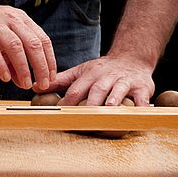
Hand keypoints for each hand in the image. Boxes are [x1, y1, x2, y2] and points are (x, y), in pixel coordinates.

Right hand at [0, 0, 56, 89]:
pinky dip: (1, 66)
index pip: (43, 39)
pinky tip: (5, 78)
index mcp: (20, 19)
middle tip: (43, 84)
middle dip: (41, 66)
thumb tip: (24, 83)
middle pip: (33, 43)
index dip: (50, 60)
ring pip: (15, 46)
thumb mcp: (1, 41)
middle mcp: (10, 18)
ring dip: (23, 68)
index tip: (51, 78)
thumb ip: (13, 61)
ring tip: (26, 84)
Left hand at [34, 53, 154, 105]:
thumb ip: (60, 80)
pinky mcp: (141, 87)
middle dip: (90, 103)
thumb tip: (35, 87)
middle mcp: (106, 78)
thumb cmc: (103, 70)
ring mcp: (124, 82)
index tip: (60, 117)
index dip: (68, 103)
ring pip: (118, 90)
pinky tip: (140, 113)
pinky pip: (142, 98)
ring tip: (109, 109)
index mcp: (89, 75)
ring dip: (114, 99)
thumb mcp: (81, 71)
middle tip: (83, 118)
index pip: (75, 90)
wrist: (132, 58)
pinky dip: (142, 106)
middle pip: (97, 90)